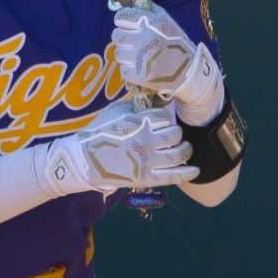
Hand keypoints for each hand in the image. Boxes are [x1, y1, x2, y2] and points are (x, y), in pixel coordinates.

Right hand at [42, 100, 197, 197]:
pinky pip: (173, 176)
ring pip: (178, 154)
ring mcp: (146, 160)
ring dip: (186, 150)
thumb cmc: (97, 133)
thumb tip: (153, 99)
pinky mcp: (145, 178)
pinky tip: (195, 170)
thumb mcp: (115, 112)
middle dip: (178, 133)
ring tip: (185, 149)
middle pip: (175, 134)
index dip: (169, 116)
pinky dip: (187, 173)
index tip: (168, 119)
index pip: (165, 115)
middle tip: (177, 134)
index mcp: (137, 121)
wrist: (82, 160)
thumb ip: (136, 107)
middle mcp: (145, 140)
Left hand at [111, 0, 223, 122]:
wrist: (189, 71)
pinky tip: (143, 68)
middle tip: (136, 42)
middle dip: (124, 38)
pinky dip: (131, 70)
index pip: (121, 17)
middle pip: (116, 35)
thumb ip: (140, 4)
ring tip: (142, 56)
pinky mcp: (139, 76)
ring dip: (127, 55)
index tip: (132, 26)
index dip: (125, 22)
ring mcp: (141, 59)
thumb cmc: (175, 41)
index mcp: (151, 23)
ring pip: (118, 53)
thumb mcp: (163, 18)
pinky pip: (123, 70)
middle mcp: (144, 39)